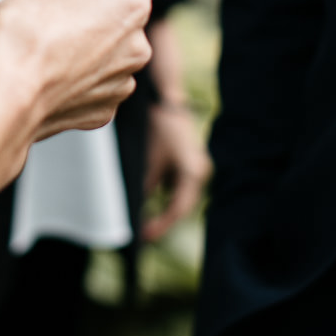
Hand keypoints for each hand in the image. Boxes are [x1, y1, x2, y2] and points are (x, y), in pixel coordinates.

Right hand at [0, 0, 156, 154]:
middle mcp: (136, 44)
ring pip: (115, 52)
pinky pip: (99, 83)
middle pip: (129, 16)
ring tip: (55, 43)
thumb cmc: (22, 39)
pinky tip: (54, 73)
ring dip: (94, 45)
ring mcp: (123, 80)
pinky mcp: (105, 109)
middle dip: (103, 8)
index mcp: (127, 5)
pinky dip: (83, 77)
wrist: (5, 100)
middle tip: (69, 4)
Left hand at [142, 97, 210, 241]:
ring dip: (164, 209)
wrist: (164, 98)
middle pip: (181, 205)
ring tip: (143, 225)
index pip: (178, 208)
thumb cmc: (156, 127)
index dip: (162, 225)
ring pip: (179, 196)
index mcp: (193, 172)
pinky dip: (163, 194)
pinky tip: (146, 203)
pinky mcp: (187, 162)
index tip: (144, 236)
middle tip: (143, 236)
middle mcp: (199, 172)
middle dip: (163, 220)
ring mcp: (195, 167)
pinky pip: (175, 185)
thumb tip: (137, 211)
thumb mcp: (146, 160)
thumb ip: (145, 187)